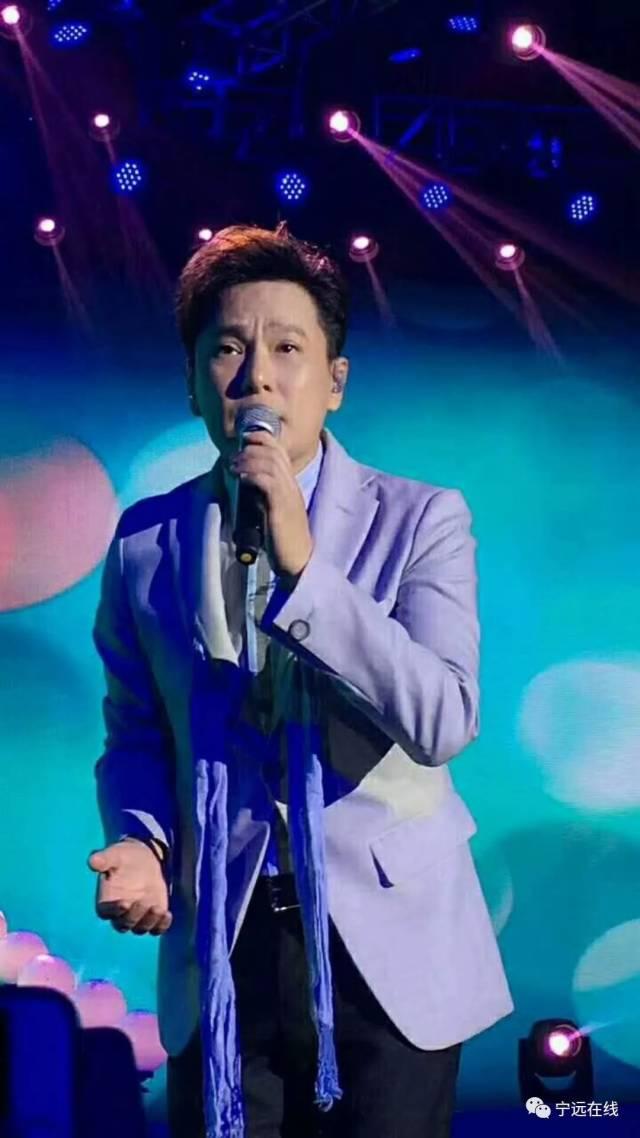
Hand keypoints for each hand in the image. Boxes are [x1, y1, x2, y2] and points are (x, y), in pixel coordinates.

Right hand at [88, 839, 171, 935]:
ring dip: (149, 922)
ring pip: (140, 928)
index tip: (125, 903)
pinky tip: (167, 915)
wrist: (145, 857)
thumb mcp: (115, 854)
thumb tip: (92, 861)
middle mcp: (120, 913)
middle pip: (124, 924)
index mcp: (106, 901)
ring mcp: (138, 916)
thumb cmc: (125, 856)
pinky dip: (162, 925)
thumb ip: (104, 859)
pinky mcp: (154, 916)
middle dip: (134, 916)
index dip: (114, 910)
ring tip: (158, 909)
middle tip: (143, 901)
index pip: (106, 912)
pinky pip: (157, 928)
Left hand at [230, 431, 313, 578]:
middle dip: (251, 446)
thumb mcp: (272, 511)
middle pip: (274, 451)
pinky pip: (268, 481)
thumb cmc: (282, 540)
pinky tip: (240, 477)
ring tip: (232, 465)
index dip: (261, 440)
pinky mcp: (282, 508)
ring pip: (270, 463)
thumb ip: (262, 496)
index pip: (278, 451)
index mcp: (290, 486)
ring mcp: (288, 496)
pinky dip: (252, 474)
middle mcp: (291, 486)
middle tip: (233, 455)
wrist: (298, 562)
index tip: (242, 443)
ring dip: (248, 459)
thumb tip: (242, 483)